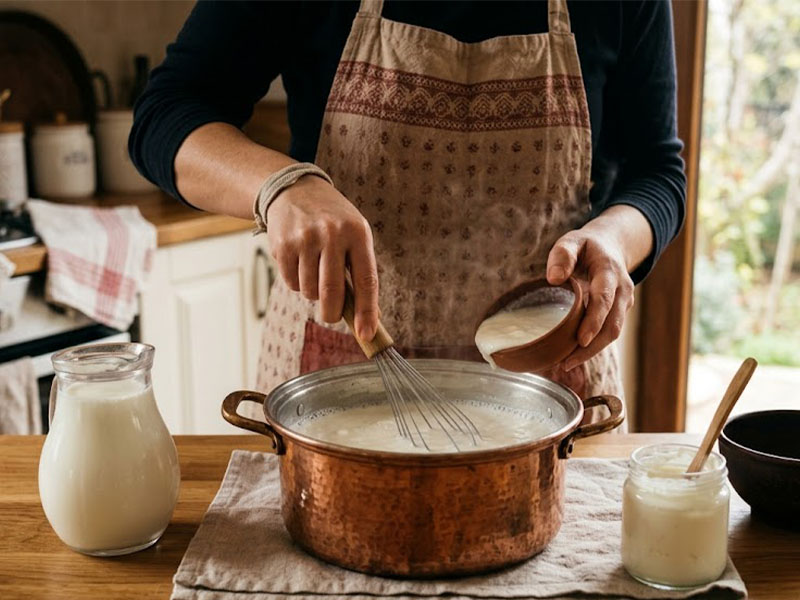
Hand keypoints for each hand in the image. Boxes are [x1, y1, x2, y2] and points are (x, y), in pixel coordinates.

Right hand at [266, 175, 378, 340]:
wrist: (294, 189)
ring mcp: (305, 239)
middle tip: (331, 316)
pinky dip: (296, 282)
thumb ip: (359, 270)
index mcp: (358, 233)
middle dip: (332, 313)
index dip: (367, 311)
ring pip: (309, 291)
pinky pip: (291, 283)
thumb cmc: (332, 220)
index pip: (366, 280)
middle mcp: (332, 234)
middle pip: (332, 292)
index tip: (366, 334)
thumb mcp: (354, 234)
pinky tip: (299, 262)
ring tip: (313, 270)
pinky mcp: (283, 245)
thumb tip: (367, 318)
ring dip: (311, 292)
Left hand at [545, 222, 635, 371]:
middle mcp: (622, 290)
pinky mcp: (619, 312)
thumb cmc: (586, 246)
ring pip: (612, 333)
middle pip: (611, 325)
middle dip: (591, 347)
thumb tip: (554, 278)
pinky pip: (609, 332)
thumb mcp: (571, 241)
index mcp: (610, 272)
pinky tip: (573, 355)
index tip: (580, 340)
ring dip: (591, 351)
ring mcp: (623, 303)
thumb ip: (562, 255)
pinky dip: (593, 346)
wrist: (612, 245)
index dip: (594, 321)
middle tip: (567, 362)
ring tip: (566, 364)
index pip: (604, 299)